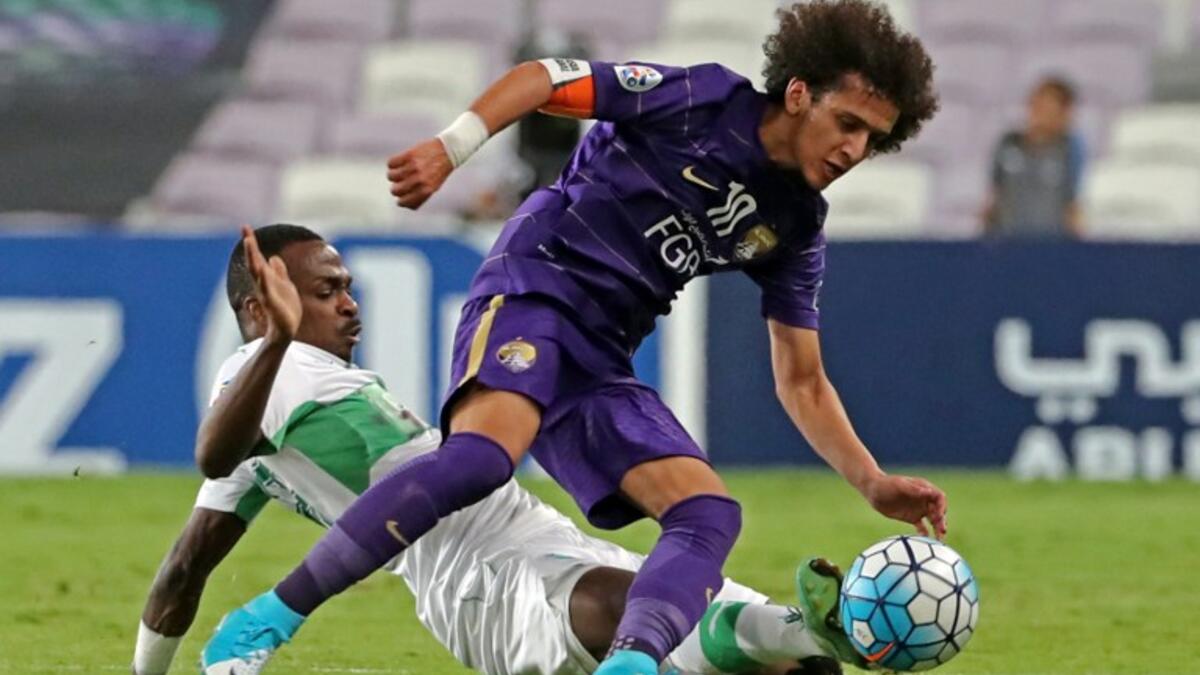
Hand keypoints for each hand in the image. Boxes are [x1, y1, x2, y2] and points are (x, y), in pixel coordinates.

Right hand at [241, 225, 300, 343]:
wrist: (286, 328)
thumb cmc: (285, 308)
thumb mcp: (285, 284)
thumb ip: (279, 272)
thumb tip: (274, 257)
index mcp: (266, 277)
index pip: (257, 257)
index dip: (252, 243)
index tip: (245, 227)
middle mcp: (263, 282)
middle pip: (254, 261)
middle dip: (250, 246)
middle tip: (245, 231)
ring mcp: (266, 291)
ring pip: (257, 272)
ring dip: (253, 257)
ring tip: (250, 242)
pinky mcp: (271, 302)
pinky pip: (266, 288)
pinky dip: (264, 278)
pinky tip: (262, 268)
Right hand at [387, 138, 453, 209]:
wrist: (447, 151)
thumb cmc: (439, 171)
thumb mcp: (433, 187)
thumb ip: (420, 196)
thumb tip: (403, 202)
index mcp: (426, 190)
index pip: (404, 202)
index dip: (400, 201)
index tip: (401, 196)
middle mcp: (419, 180)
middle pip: (395, 190)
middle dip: (396, 188)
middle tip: (400, 183)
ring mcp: (413, 167)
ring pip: (391, 176)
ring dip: (393, 175)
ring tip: (400, 171)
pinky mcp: (409, 155)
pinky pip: (391, 163)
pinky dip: (393, 164)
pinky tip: (399, 162)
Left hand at [861, 473, 947, 538]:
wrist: (872, 490)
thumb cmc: (886, 484)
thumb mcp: (899, 485)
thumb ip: (913, 489)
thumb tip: (928, 492)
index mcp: (924, 489)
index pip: (939, 497)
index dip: (942, 506)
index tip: (938, 516)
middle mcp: (924, 499)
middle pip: (939, 510)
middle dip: (942, 520)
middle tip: (942, 531)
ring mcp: (919, 509)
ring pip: (933, 520)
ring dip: (937, 528)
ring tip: (939, 540)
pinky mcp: (912, 517)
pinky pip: (922, 527)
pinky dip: (925, 533)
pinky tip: (926, 540)